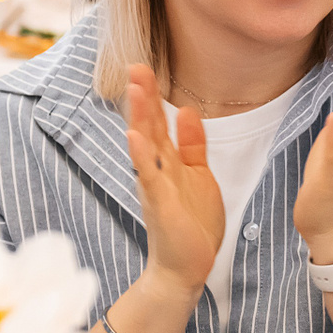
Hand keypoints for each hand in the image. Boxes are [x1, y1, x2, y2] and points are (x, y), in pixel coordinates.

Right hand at [123, 64, 221, 293]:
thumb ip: (192, 145)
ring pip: (146, 145)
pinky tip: (134, 137)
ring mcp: (155, 186)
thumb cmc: (192, 224)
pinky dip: (141, 156)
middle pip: (148, 125)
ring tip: (134, 90)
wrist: (186, 267)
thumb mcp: (198, 175)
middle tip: (134, 66)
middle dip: (142, 96)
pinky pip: (149, 177)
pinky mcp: (159, 205)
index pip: (157, 121)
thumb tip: (189, 110)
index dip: (152, 94)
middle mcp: (157, 169)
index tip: (143, 67)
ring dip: (139, 117)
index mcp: (168, 161)